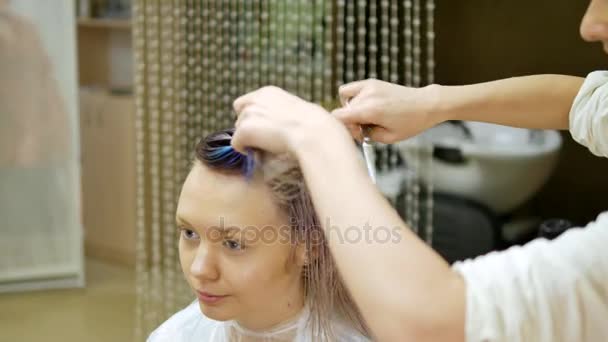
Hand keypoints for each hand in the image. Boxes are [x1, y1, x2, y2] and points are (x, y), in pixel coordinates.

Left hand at [232, 86, 348, 155]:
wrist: (312, 132)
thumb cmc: (313, 125)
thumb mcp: (295, 110)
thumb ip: (279, 112)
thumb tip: (273, 126)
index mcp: (268, 92)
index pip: (245, 102)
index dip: (252, 117)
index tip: (263, 127)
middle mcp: (255, 99)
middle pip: (239, 115)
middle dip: (249, 127)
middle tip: (264, 138)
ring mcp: (249, 114)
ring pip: (238, 130)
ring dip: (249, 139)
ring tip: (268, 145)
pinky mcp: (245, 130)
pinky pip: (236, 144)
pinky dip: (244, 150)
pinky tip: (260, 152)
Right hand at [332, 79, 443, 142]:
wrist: (426, 104)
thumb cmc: (411, 123)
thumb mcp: (389, 138)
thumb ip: (367, 135)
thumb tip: (356, 130)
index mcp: (370, 110)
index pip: (338, 116)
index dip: (343, 128)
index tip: (358, 133)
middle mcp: (367, 95)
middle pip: (343, 110)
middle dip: (352, 122)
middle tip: (367, 128)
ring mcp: (369, 86)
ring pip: (346, 101)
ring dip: (353, 110)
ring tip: (368, 116)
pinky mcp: (372, 82)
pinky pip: (350, 89)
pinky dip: (352, 98)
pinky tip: (365, 105)